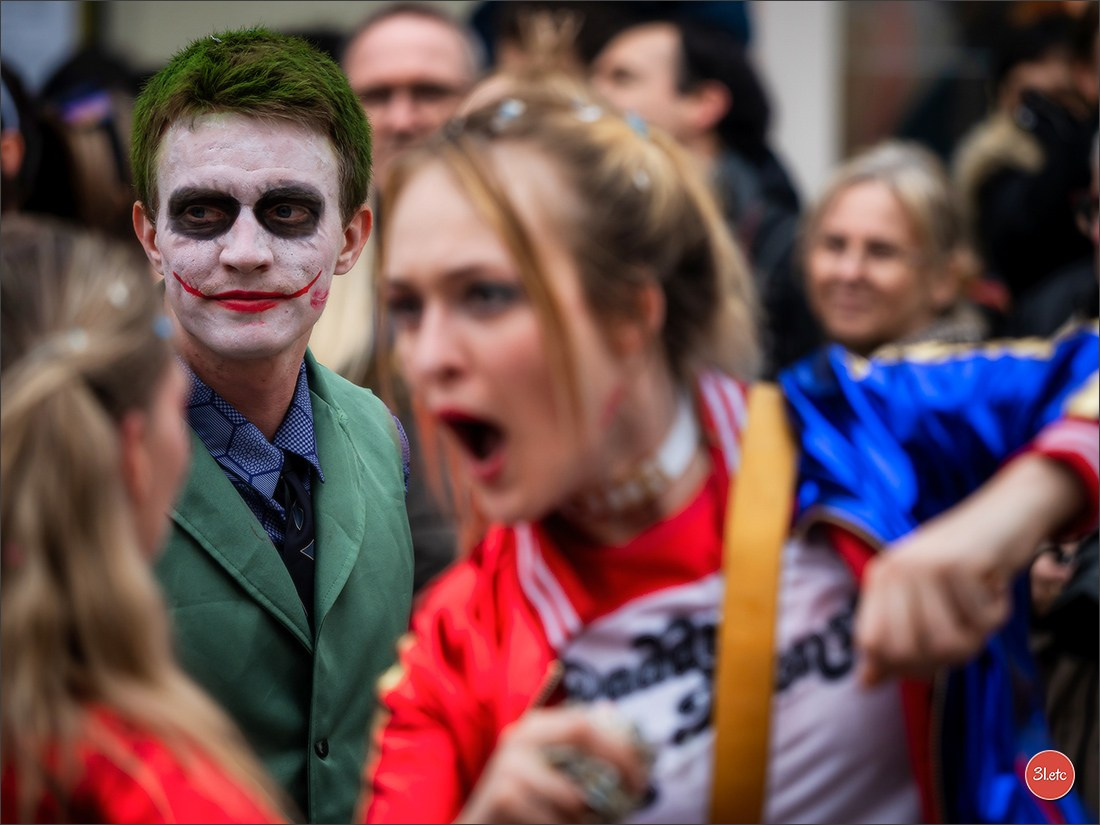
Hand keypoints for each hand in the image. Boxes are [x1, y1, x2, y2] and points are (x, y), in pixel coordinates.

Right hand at [456, 704, 649, 823]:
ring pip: (574, 795)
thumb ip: (578, 747)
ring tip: (585, 823)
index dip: (619, 746)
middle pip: (581, 737)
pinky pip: (555, 820)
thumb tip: (612, 714)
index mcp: (535, 726)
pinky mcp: (504, 798)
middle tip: (635, 795)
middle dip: (617, 765)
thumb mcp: (549, 769)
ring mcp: (509, 766)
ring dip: (589, 817)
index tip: (642, 774)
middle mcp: (519, 737)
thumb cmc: (524, 803)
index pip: (585, 722)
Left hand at [855, 454, 1086, 686]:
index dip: (899, 665)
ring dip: (975, 640)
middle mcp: (895, 570)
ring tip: (981, 614)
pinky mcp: (959, 565)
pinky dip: (998, 615)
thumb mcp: (920, 595)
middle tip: (965, 638)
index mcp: (880, 577)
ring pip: (947, 644)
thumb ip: (892, 637)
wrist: (1005, 513)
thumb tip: (866, 684)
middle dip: (941, 660)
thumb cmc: (962, 561)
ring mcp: (925, 566)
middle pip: (908, 652)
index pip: (870, 643)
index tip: (929, 661)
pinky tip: (996, 590)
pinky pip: (982, 623)